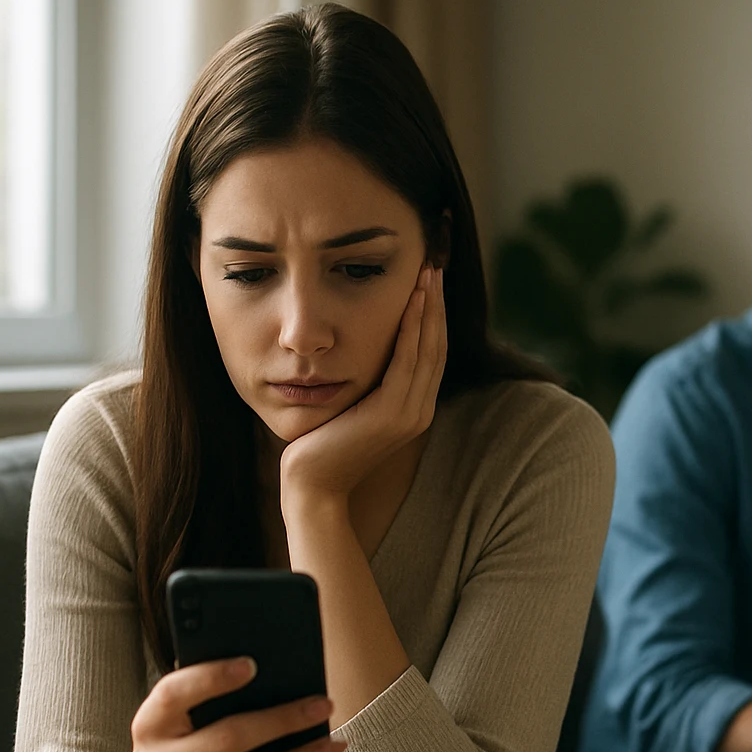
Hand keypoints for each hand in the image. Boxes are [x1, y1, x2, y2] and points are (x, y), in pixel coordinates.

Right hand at [126, 657, 345, 751]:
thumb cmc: (175, 743)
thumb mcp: (174, 718)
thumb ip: (205, 696)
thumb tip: (268, 671)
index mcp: (148, 724)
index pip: (174, 694)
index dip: (211, 678)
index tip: (252, 665)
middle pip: (227, 739)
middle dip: (282, 720)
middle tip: (322, 705)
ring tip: (332, 743)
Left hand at [279, 264, 447, 506]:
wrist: (313, 483)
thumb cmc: (324, 444)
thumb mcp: (353, 406)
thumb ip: (369, 383)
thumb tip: (366, 350)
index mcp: (415, 408)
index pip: (433, 354)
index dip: (434, 317)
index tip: (430, 283)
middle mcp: (420, 410)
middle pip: (438, 347)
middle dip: (437, 305)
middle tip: (435, 268)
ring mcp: (410, 414)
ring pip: (428, 350)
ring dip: (429, 310)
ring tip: (428, 276)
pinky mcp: (392, 414)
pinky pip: (408, 363)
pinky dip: (412, 331)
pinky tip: (411, 304)